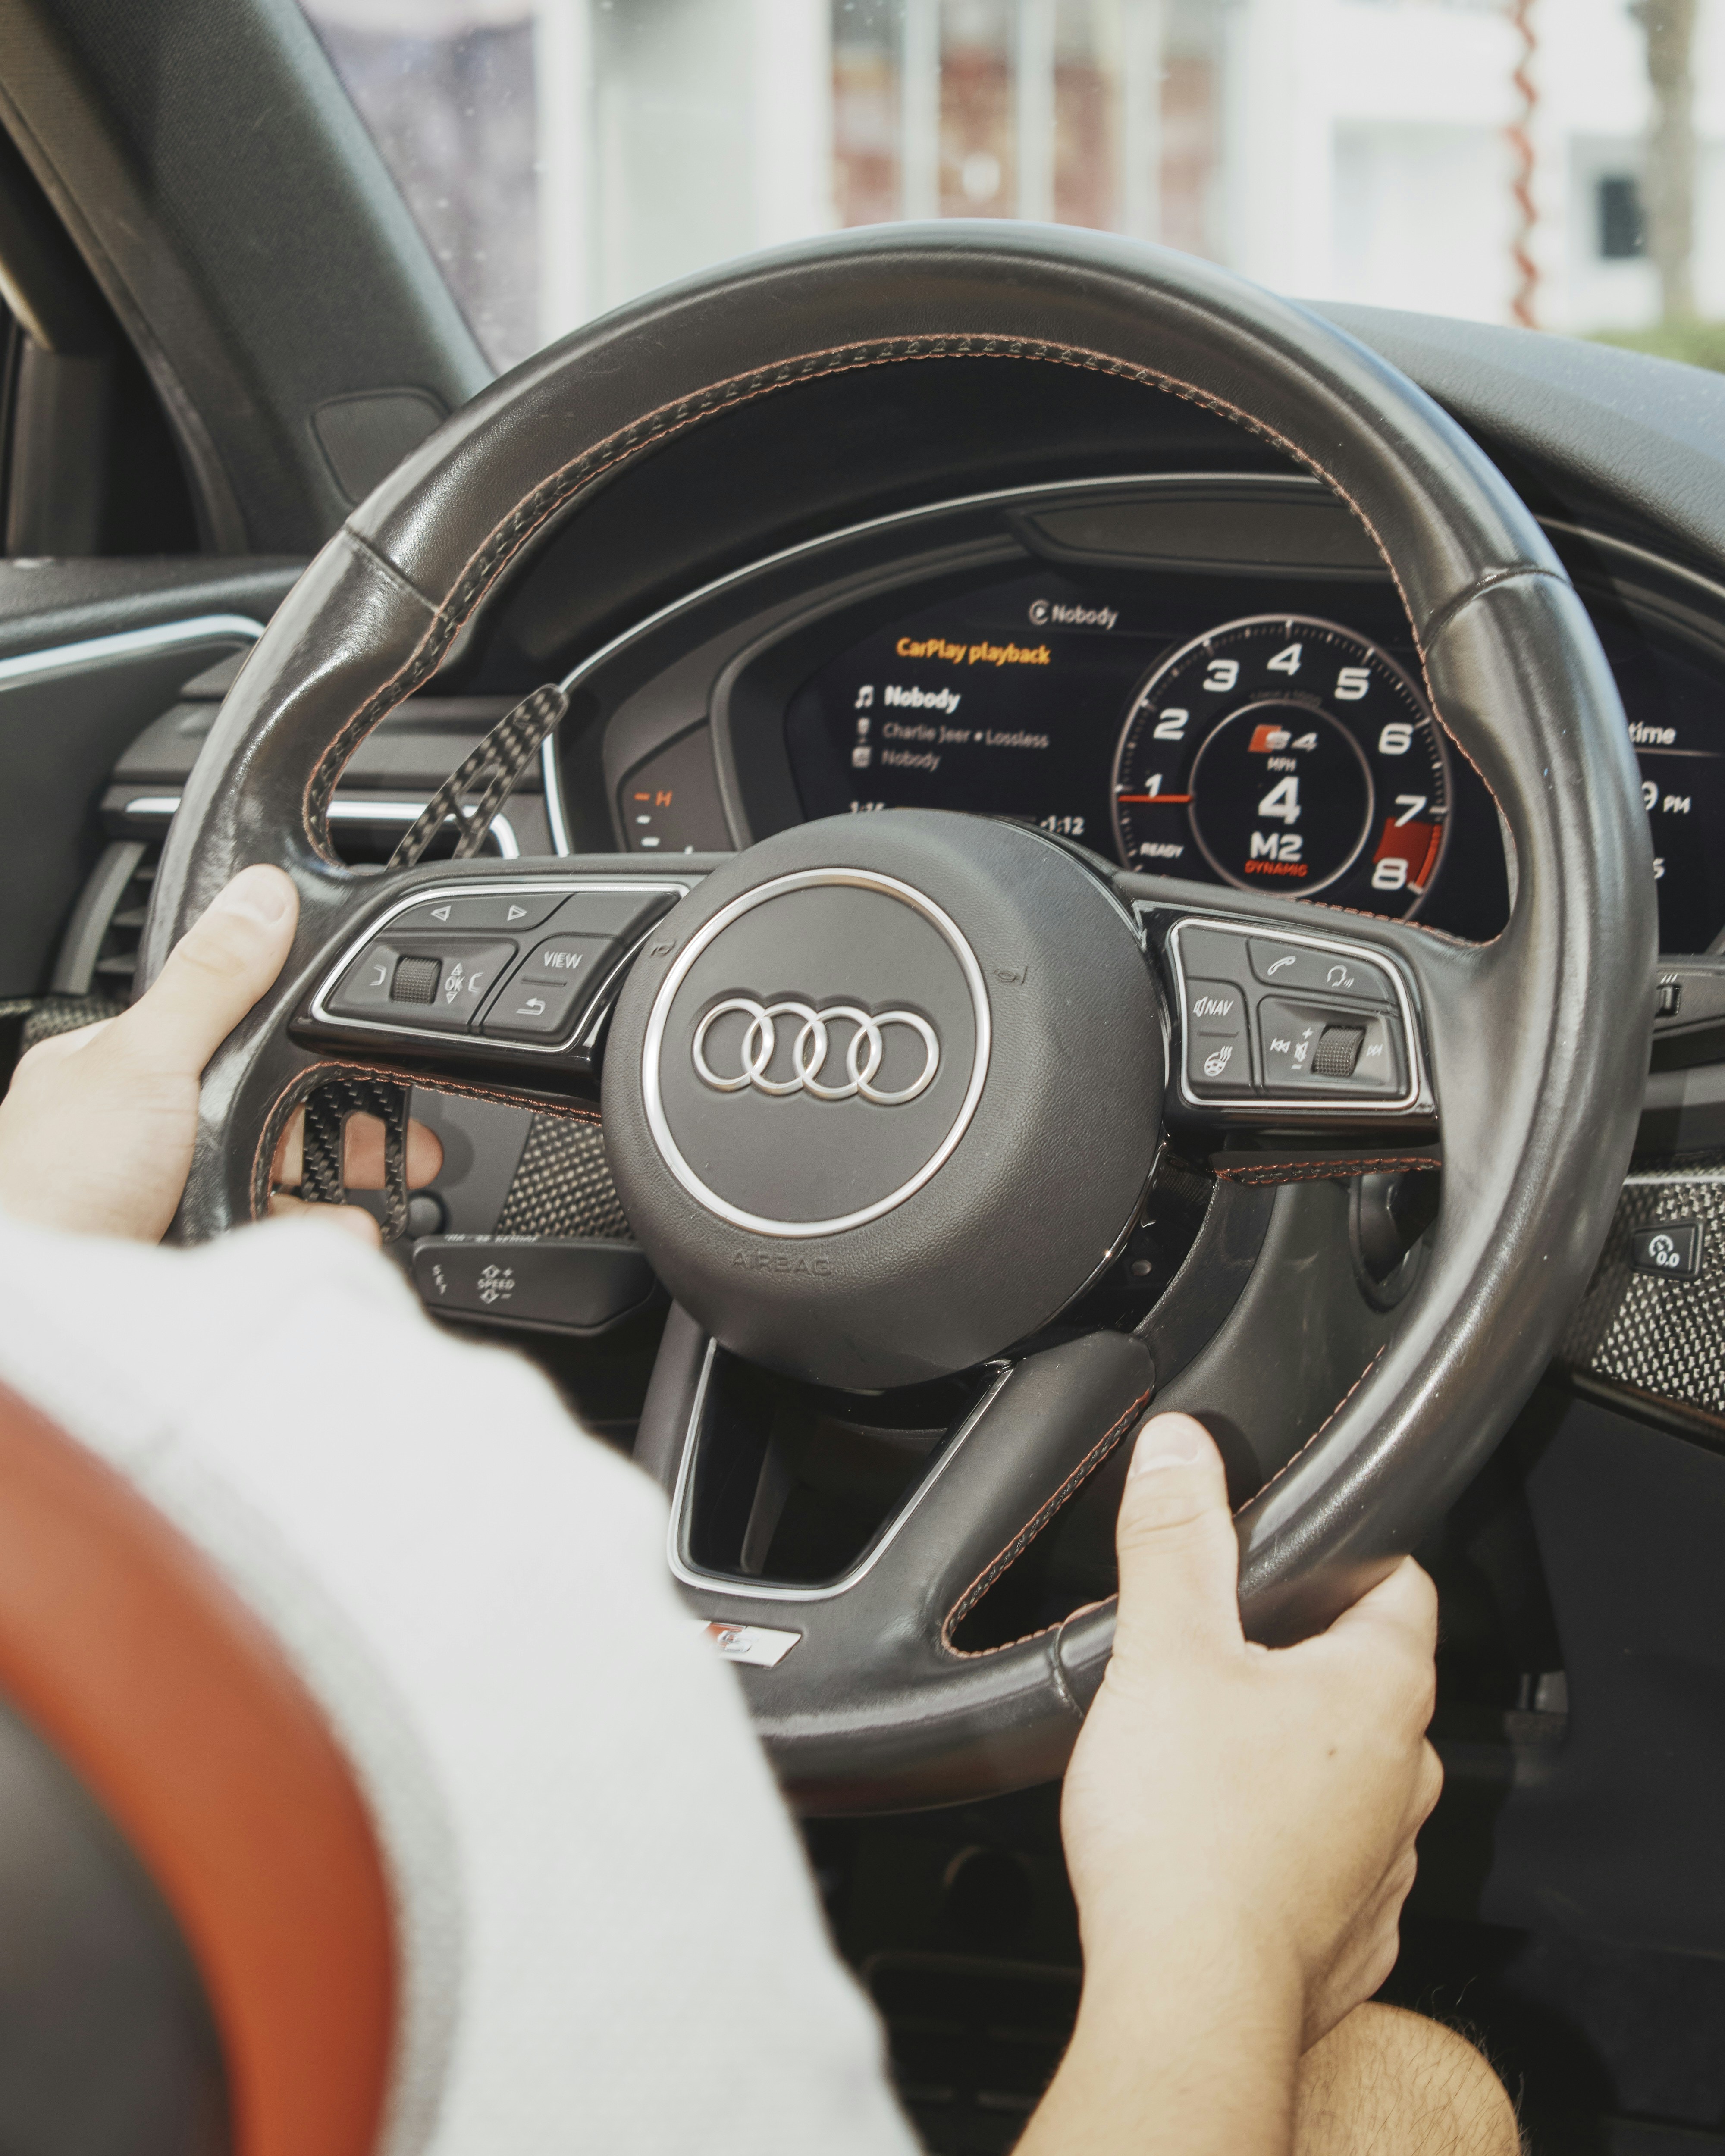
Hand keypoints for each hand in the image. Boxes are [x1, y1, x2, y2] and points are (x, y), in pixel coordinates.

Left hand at [0, 864, 440, 1242]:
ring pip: (281, 1177)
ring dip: (342, 1185)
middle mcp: (148, 1131)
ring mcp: (172, 1196)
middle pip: (272, 1111)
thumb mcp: (143, 1058)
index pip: (233, 1033)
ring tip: (385, 1189)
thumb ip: (211, 981)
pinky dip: (320, 1234)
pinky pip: (276, 1235)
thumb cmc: (51, 1185)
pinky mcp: (196, 1254)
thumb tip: (261, 895)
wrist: (38, 1308)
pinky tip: (345, 1233)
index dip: (305, 1040)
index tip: (367, 1050)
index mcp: (124, 1068)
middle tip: (407, 1136)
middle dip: (346, 1123)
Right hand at [1018, 1412, 1439, 2155]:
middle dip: (1299, 1655)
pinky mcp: (1346, 1932)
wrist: (1186, 1999)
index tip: (1295, 1549)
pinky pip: (1327, 1859)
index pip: (1402, 1584)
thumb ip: (1173, 1538)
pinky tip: (1218, 1837)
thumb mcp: (1163, 1648)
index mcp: (1380, 1690)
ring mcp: (1382, 1862)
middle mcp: (1404, 1776)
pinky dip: (1282, 1838)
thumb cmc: (1185, 1832)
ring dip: (1293, 1752)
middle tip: (1216, 1645)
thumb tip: (1181, 1445)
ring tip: (1205, 1744)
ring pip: (1349, 1773)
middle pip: (1369, 1678)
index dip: (1348, 1553)